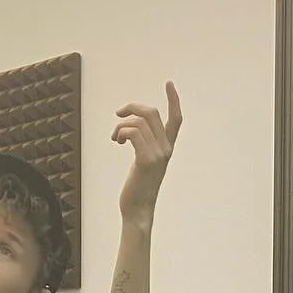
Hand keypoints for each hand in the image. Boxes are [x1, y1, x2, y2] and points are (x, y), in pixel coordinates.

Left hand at [112, 82, 181, 224]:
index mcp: (167, 148)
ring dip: (121, 125)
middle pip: (152, 113)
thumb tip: (130, 131)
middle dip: (132, 107)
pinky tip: (117, 141)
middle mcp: (166, 149)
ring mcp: (158, 155)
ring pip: (138, 122)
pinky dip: (121, 132)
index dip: (173, 100)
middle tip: (118, 113)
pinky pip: (132, 133)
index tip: (169, 84)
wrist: (138, 209)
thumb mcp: (143, 162)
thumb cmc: (138, 188)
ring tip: (115, 137)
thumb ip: (143, 146)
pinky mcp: (146, 160)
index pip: (176, 120)